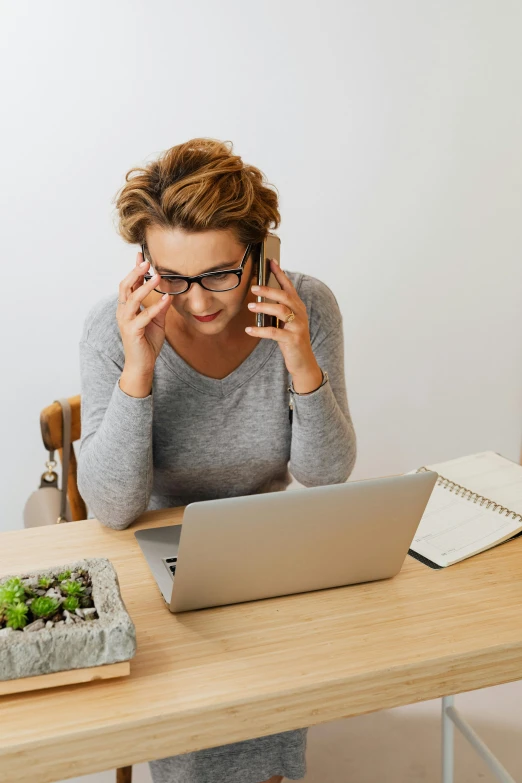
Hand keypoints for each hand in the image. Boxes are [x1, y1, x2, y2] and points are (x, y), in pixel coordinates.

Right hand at [116, 251, 170, 385]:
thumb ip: (160, 307)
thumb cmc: (147, 343)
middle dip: (136, 272)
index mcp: (127, 307)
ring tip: (157, 276)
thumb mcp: (157, 321)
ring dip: (145, 286)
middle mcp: (123, 312)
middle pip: (126, 286)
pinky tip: (166, 298)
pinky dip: (156, 306)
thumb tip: (169, 292)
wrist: (142, 365)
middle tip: (147, 260)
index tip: (141, 255)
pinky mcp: (132, 331)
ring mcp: (126, 321)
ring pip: (132, 299)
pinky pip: (144, 316)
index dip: (135, 269)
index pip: (129, 284)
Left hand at [245, 260, 322, 392]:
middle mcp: (300, 314)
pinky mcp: (293, 339)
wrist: (303, 361)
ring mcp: (297, 326)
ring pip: (280, 311)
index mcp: (298, 307)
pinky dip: (260, 330)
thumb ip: (278, 309)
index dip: (280, 273)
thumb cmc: (292, 339)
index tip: (271, 262)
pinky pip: (274, 332)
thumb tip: (260, 295)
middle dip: (269, 289)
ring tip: (250, 306)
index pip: (289, 286)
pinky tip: (249, 329)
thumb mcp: (286, 321)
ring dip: (264, 307)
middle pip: (285, 296)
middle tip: (253, 287)